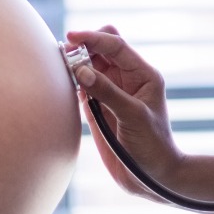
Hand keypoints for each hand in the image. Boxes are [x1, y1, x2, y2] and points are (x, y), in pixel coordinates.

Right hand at [65, 25, 182, 198]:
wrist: (152, 176)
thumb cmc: (152, 146)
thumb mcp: (133, 116)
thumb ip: (108, 93)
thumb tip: (81, 70)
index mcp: (142, 74)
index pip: (115, 45)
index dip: (93, 38)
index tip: (71, 37)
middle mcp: (126, 78)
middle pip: (101, 48)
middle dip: (82, 45)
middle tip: (64, 55)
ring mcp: (111, 91)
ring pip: (89, 64)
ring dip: (75, 62)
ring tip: (61, 67)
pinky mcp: (98, 106)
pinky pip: (82, 85)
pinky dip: (72, 80)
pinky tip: (65, 83)